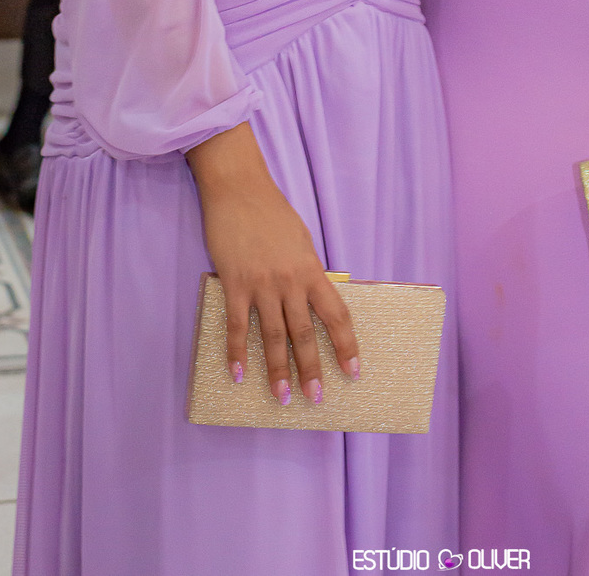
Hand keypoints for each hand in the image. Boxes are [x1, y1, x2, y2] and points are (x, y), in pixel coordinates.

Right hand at [186, 123, 359, 404]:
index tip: (353, 372)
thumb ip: (307, 273)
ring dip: (278, 370)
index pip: (336, 315)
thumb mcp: (301, 242)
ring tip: (281, 398)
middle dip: (311, 369)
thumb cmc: (272, 213)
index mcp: (312, 270)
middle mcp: (290, 281)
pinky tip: (239, 374)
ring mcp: (261, 284)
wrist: (239, 189)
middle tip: (316, 398)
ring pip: (272, 336)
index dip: (346, 346)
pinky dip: (237, 352)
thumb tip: (312, 302)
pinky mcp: (234, 283)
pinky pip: (237, 325)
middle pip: (304, 333)